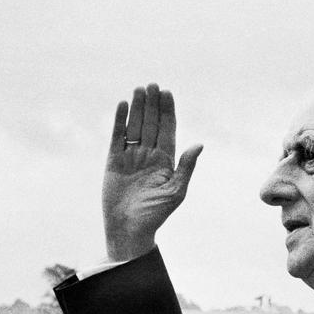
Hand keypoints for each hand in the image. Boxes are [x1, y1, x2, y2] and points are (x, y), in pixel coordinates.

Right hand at [102, 83, 203, 261]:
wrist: (129, 229)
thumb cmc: (156, 214)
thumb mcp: (176, 191)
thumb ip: (186, 167)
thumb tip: (199, 144)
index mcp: (166, 160)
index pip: (168, 130)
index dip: (168, 111)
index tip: (168, 93)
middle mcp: (149, 155)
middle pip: (151, 124)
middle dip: (152, 105)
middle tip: (153, 85)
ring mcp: (131, 157)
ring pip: (135, 126)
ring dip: (137, 108)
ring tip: (139, 89)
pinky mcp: (114, 161)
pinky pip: (117, 137)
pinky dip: (119, 121)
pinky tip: (123, 105)